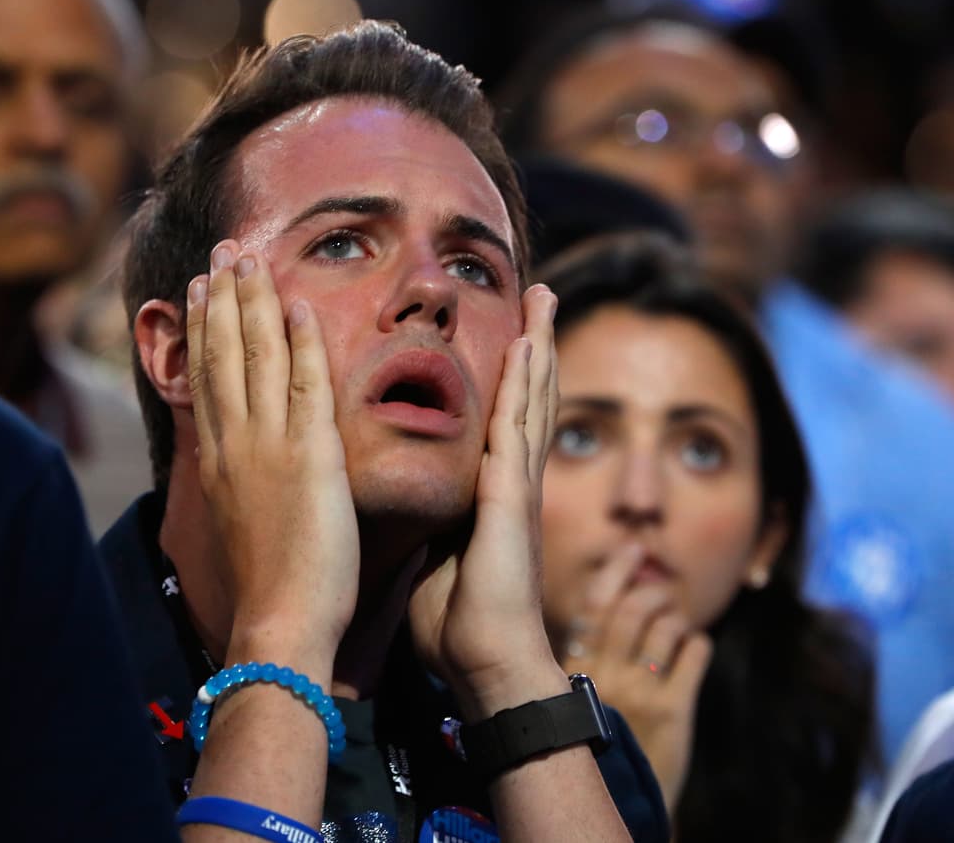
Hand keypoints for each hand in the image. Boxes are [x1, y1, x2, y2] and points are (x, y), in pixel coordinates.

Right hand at [185, 240, 358, 674]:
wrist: (280, 622)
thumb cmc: (270, 586)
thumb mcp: (241, 521)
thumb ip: (239, 482)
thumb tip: (233, 463)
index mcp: (219, 460)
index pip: (208, 378)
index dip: (204, 328)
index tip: (201, 289)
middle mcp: (235, 443)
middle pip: (224, 354)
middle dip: (222, 298)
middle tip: (222, 252)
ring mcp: (269, 445)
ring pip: (257, 358)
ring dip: (253, 302)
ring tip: (250, 258)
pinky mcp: (309, 456)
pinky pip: (306, 385)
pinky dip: (301, 342)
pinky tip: (298, 306)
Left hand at [408, 285, 566, 717]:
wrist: (486, 663)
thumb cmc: (459, 619)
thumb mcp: (437, 554)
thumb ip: (434, 521)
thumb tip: (411, 502)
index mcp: (492, 491)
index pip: (504, 415)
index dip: (511, 371)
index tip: (512, 328)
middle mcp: (511, 478)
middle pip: (527, 394)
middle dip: (535, 339)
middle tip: (539, 291)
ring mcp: (515, 485)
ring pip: (529, 398)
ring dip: (537, 344)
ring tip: (542, 296)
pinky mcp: (509, 500)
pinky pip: (514, 431)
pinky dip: (521, 387)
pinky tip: (525, 348)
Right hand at [561, 549, 712, 810]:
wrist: (624, 802)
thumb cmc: (598, 744)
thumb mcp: (578, 696)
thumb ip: (587, 654)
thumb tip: (607, 602)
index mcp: (574, 670)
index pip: (593, 605)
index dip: (616, 571)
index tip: (633, 549)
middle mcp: (604, 677)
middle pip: (631, 610)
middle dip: (651, 589)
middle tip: (661, 588)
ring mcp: (640, 692)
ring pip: (663, 627)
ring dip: (675, 614)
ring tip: (677, 619)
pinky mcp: (674, 710)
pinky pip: (693, 656)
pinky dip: (698, 642)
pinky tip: (695, 646)